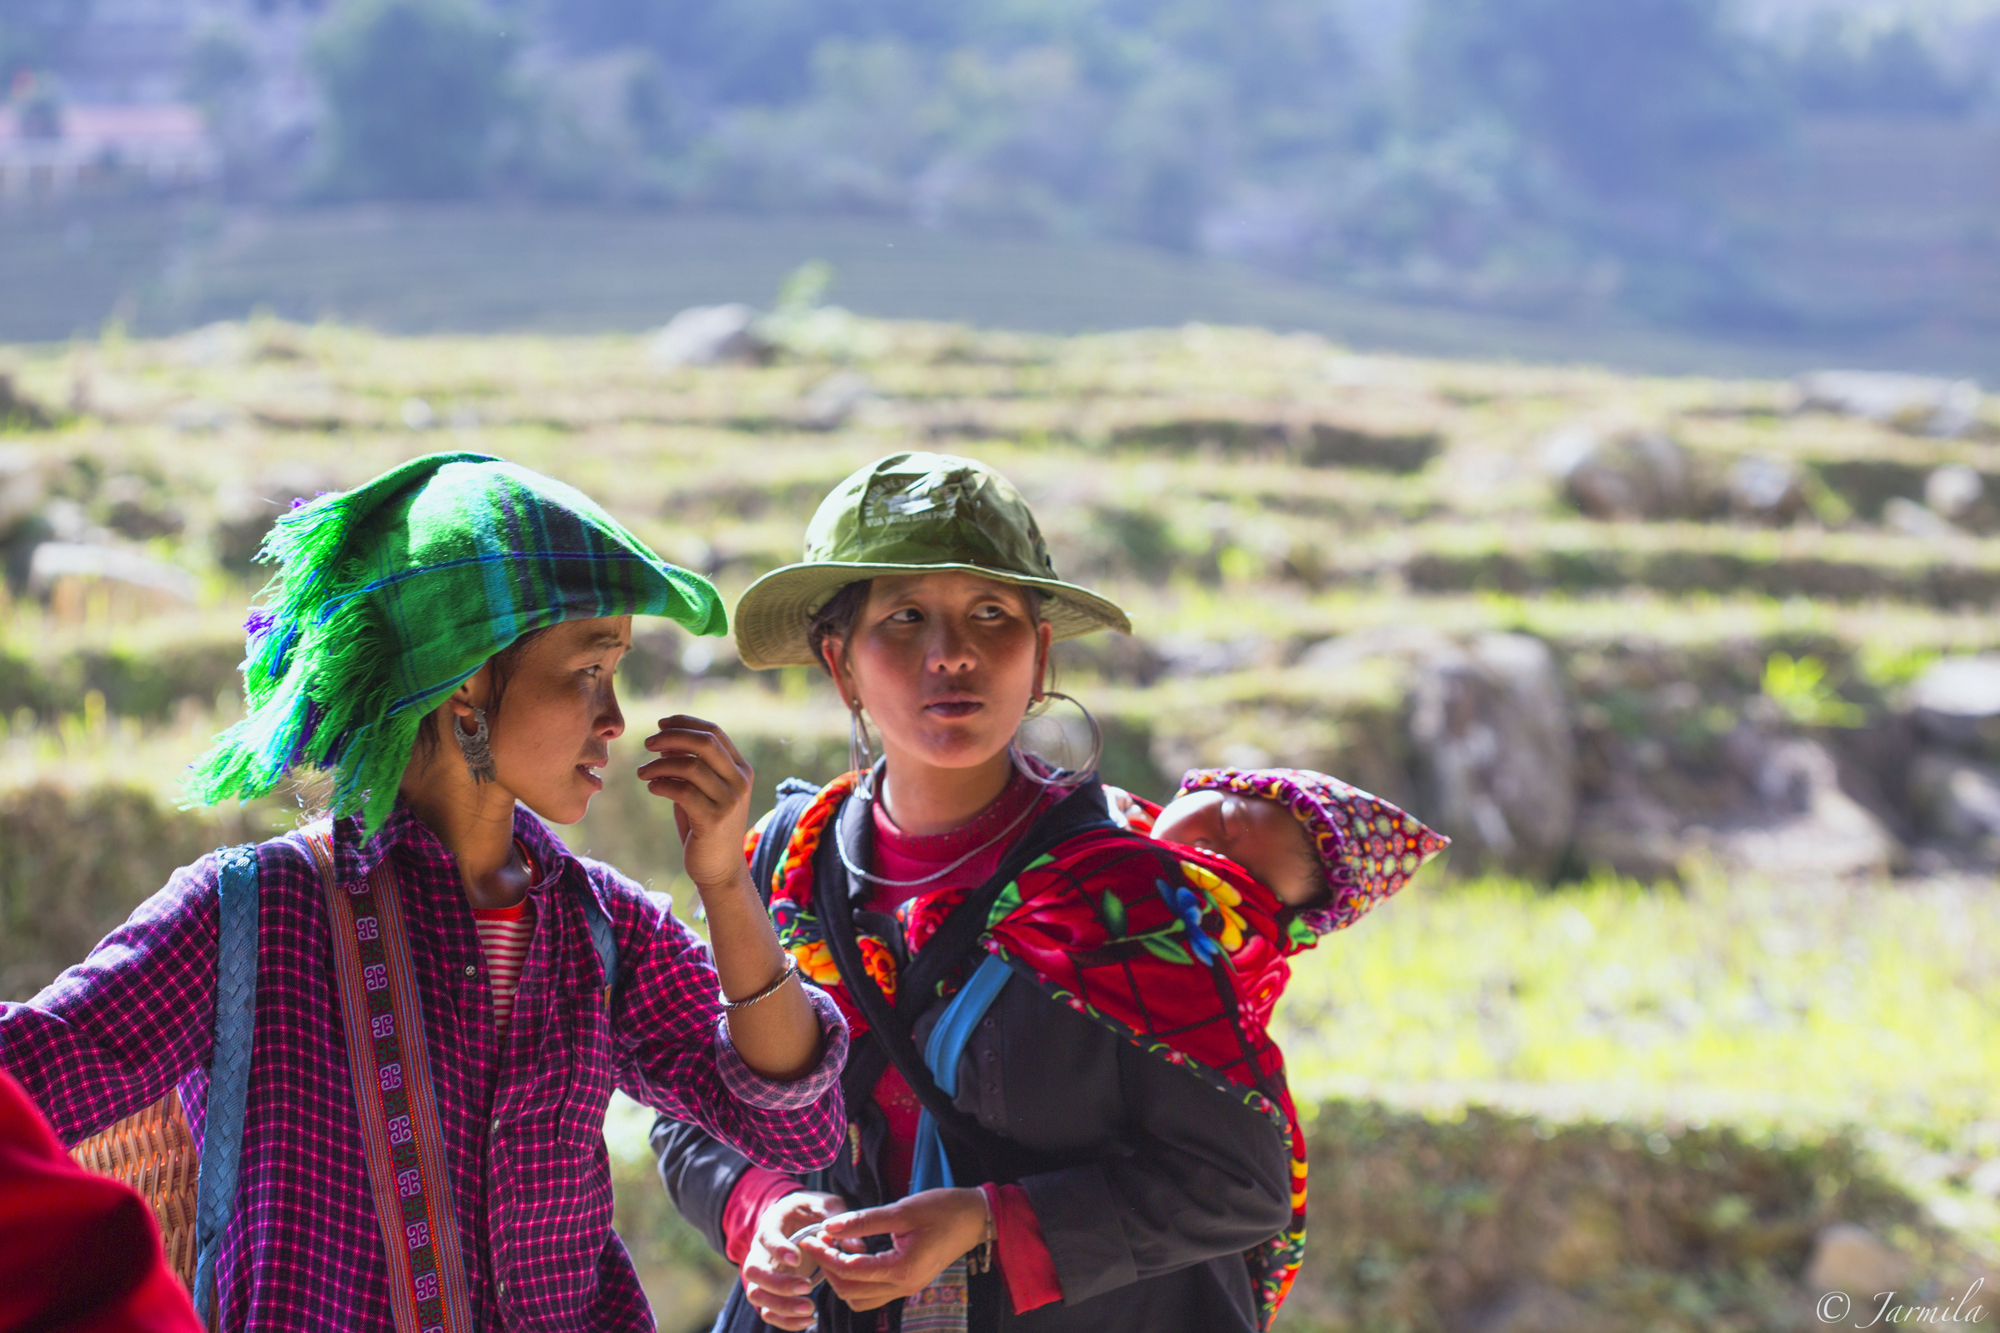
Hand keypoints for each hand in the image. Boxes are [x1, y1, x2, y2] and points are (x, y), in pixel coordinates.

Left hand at [637, 714, 753, 893]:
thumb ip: (690, 765)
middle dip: (672, 737)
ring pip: (691, 766)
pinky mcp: (714, 819)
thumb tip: (665, 740)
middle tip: (648, 743)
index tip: (660, 724)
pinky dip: (662, 784)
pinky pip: (683, 791)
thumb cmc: (705, 826)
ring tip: (642, 772)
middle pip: (705, 743)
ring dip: (660, 764)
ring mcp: (730, 800)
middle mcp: (740, 781)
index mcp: (740, 769)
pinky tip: (651, 786)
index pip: (714, 733)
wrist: (719, 869)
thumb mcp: (701, 790)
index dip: (685, 723)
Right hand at [743, 1190, 847, 1330]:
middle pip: (754, 1271)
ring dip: (781, 1306)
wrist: (796, 1217)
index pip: (766, 1237)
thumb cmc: (812, 1210)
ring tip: (810, 1309)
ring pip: (756, 1294)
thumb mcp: (826, 1206)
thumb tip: (857, 1248)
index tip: (797, 1258)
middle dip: (779, 1284)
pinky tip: (809, 1320)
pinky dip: (784, 1320)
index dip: (778, 1249)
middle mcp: (761, 1250)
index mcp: (773, 1223)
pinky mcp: (769, 1291)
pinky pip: (767, 1310)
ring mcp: (762, 1273)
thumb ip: (839, 1220)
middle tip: (808, 1287)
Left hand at [799, 1187, 989, 1311]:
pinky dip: (856, 1280)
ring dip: (841, 1278)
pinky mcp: (908, 1283)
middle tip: (818, 1241)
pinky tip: (853, 1256)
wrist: (975, 1218)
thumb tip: (830, 1227)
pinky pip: (873, 1293)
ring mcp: (906, 1289)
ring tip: (834, 1249)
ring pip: (859, 1299)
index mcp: (902, 1270)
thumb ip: (864, 1221)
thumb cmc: (943, 1209)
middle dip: (829, 1268)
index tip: (810, 1237)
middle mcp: (903, 1287)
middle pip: (850, 1291)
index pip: (851, 1270)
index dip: (825, 1255)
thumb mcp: (902, 1210)